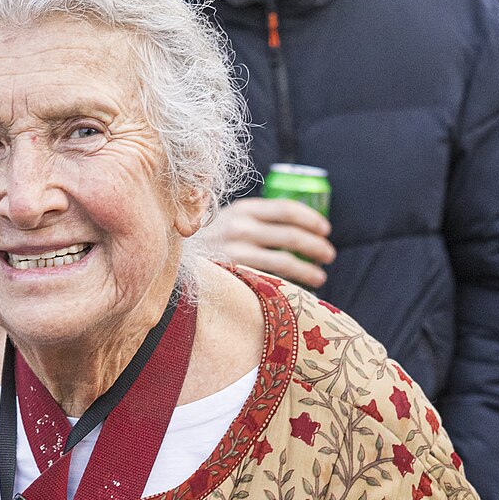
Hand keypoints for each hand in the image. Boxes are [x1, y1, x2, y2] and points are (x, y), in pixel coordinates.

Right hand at [198, 195, 334, 288]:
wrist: (169, 260)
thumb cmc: (205, 243)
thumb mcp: (226, 220)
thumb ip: (251, 220)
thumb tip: (294, 228)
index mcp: (242, 209)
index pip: (287, 209)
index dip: (311, 219)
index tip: (325, 229)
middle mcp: (238, 227)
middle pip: (290, 235)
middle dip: (316, 246)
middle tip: (328, 255)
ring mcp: (234, 252)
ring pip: (283, 261)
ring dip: (308, 269)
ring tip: (320, 276)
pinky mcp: (231, 275)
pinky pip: (269, 280)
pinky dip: (289, 285)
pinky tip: (299, 290)